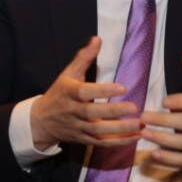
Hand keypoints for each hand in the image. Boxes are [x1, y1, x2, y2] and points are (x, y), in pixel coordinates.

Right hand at [30, 37, 142, 151]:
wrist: (41, 122)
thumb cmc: (59, 94)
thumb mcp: (67, 74)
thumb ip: (84, 57)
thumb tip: (97, 39)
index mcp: (69, 92)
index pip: (85, 92)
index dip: (103, 90)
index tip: (122, 87)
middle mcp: (73, 111)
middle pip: (93, 113)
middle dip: (114, 111)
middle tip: (134, 108)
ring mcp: (78, 127)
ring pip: (99, 131)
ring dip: (120, 129)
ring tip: (140, 125)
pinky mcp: (83, 140)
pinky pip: (101, 143)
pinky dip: (118, 142)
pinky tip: (135, 138)